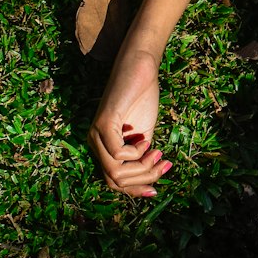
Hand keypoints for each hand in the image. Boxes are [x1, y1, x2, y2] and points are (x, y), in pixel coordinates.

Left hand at [88, 48, 169, 198]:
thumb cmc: (142, 97)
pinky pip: (117, 154)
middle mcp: (95, 143)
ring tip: (157, 154)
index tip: (157, 188)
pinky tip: (146, 139)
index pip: (114, 183)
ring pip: (115, 172)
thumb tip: (149, 182)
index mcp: (104, 147)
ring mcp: (96, 134)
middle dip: (143, 179)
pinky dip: (136, 153)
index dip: (136, 190)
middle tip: (163, 164)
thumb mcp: (144, 135)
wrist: (140, 68)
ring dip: (142, 169)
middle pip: (114, 182)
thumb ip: (141, 157)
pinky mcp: (103, 124)